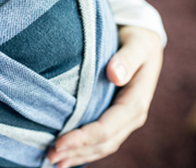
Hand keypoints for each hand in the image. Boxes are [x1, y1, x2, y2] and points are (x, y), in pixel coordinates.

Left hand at [47, 26, 163, 166]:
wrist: (145, 42)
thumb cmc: (138, 40)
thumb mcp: (137, 45)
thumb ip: (127, 59)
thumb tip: (115, 75)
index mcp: (136, 102)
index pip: (107, 128)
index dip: (83, 138)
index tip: (59, 142)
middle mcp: (132, 116)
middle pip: (103, 142)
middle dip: (77, 151)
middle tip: (50, 156)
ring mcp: (124, 120)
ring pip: (102, 146)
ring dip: (79, 155)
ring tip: (54, 161)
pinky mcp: (116, 117)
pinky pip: (101, 139)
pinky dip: (85, 149)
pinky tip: (68, 154)